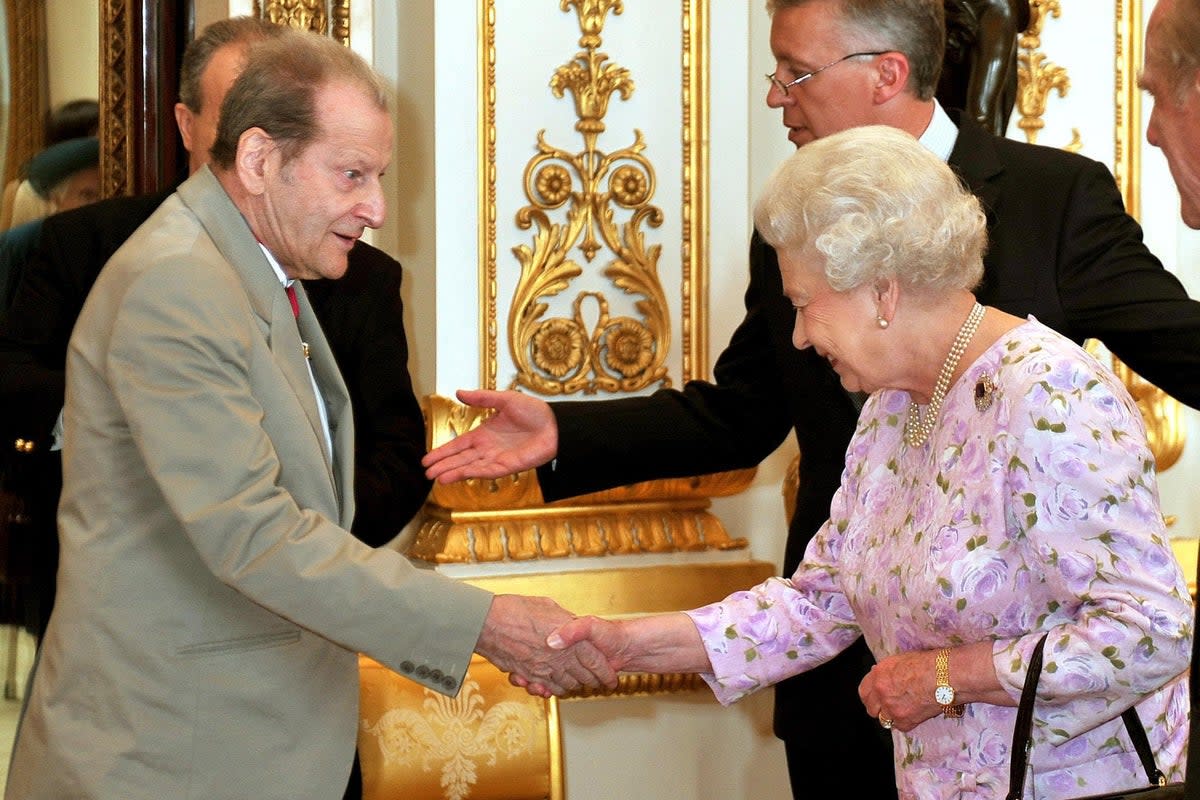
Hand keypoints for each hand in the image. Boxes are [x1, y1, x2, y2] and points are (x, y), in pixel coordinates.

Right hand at [422, 389, 557, 483]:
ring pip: (470, 467)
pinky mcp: (508, 466)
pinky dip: (472, 473)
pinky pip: (486, 471)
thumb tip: (458, 392)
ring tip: (436, 478)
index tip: (427, 459)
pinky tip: (458, 475)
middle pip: (460, 459)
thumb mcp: (505, 399)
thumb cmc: (535, 412)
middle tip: (426, 473)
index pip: (458, 445)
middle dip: (443, 466)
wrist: (555, 425)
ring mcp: (497, 458)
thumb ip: (482, 398)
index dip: (442, 452)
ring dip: (454, 473)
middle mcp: (488, 448)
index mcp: (484, 434)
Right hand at [474, 595, 617, 696]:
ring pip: (567, 686)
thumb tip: (572, 623)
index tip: (611, 676)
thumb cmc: (515, 610)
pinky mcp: (528, 676)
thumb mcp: (548, 607)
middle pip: (584, 677)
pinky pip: (547, 688)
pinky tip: (556, 685)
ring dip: (574, 685)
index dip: (606, 671)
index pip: (596, 661)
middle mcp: (559, 658)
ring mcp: (543, 669)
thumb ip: (565, 619)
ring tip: (579, 683)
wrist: (487, 623)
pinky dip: (554, 689)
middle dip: (593, 681)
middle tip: (599, 683)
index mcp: (570, 638)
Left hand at [858, 651, 941, 731]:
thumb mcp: (900, 661)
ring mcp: (892, 709)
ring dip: (892, 716)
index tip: (876, 697)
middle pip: (871, 709)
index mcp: (878, 676)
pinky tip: (915, 714)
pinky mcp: (905, 722)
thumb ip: (887, 672)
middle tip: (890, 705)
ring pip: (884, 720)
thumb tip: (880, 678)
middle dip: (879, 708)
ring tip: (905, 709)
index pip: (863, 692)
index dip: (871, 695)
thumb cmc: (928, 664)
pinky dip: (906, 723)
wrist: (946, 677)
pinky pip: (900, 727)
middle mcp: (881, 693)